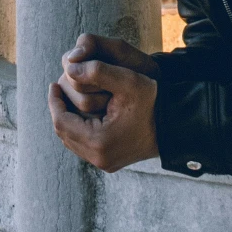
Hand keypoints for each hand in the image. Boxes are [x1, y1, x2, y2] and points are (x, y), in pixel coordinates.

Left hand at [49, 32, 159, 172]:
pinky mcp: (109, 162)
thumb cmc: (153, 101)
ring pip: (72, 140)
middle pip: (64, 133)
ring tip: (69, 98)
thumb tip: (70, 67)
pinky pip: (83, 145)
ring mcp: (104, 163)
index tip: (54, 83)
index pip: (61, 121)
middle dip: (59, 109)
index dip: (54, 101)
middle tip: (59, 88)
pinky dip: (79, 127)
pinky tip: (84, 111)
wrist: (177, 124)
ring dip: (68, 119)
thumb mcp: (127, 80)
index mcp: (99, 142)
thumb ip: (97, 70)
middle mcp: (99, 158)